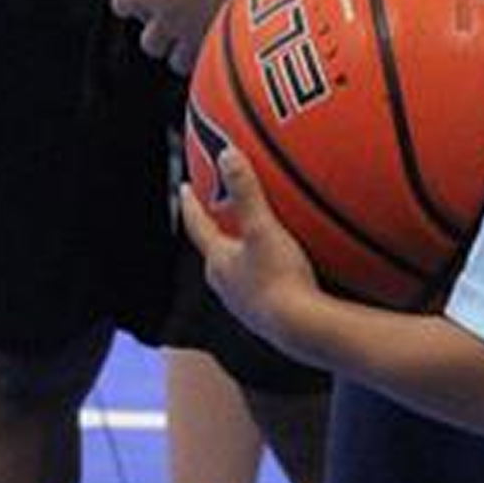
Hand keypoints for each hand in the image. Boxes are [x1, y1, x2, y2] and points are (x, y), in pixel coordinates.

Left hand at [109, 0, 276, 72]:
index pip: (124, 1)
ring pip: (175, 59)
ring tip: (191, 34)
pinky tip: (217, 44)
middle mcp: (170, 21)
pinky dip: (205, 59)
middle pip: (148, 40)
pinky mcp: (225, 55)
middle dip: (153, 31)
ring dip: (179, 49)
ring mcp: (197, 42)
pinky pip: (205, 68)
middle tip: (165, 18)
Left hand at [180, 147, 322, 352]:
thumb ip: (246, 191)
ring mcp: (245, 303)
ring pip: (238, 269)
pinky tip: (287, 266)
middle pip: (216, 249)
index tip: (183, 188)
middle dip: (218, 228)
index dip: (190, 205)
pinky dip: (268, 270)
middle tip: (221, 209)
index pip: (197, 227)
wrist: (301, 328)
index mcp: (218, 262)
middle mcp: (225, 285)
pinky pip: (262, 284)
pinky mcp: (266, 316)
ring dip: (243, 251)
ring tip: (256, 236)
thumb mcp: (263, 228)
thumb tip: (227, 154)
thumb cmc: (278, 279)